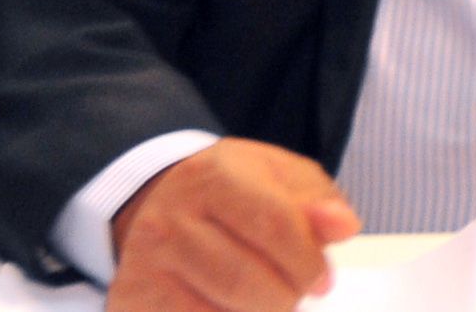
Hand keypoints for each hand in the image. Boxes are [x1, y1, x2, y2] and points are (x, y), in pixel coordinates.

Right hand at [106, 140, 358, 311]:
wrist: (155, 203)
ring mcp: (144, 264)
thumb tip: (345, 227)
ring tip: (265, 303)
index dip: (308, 262)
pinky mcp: (131, 300)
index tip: (323, 281)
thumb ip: (318, 202)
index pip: (274, 226)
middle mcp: (170, 220)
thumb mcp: (280, 178)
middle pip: (246, 280)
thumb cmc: (234, 193)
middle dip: (286, 298)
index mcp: (214, 177)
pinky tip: (232, 310)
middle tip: (292, 295)